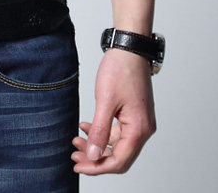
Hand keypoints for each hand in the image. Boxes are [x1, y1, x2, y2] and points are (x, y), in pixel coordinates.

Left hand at [71, 47, 156, 174]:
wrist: (129, 50)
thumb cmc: (120, 71)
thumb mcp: (105, 101)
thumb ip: (99, 130)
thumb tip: (93, 154)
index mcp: (139, 129)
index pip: (119, 161)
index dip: (97, 167)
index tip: (79, 166)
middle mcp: (143, 129)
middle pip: (119, 156)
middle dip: (96, 158)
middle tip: (74, 156)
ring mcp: (139, 122)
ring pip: (117, 144)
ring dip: (97, 145)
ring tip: (76, 141)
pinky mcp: (133, 114)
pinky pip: (117, 131)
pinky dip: (102, 132)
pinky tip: (85, 126)